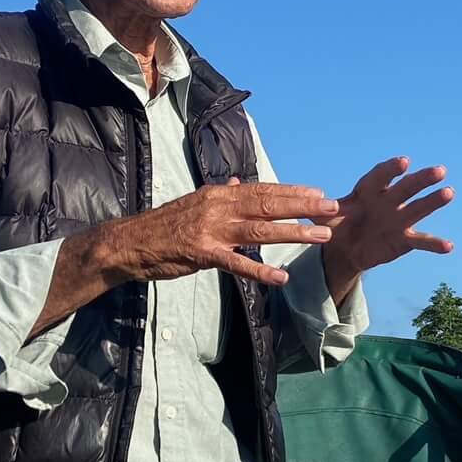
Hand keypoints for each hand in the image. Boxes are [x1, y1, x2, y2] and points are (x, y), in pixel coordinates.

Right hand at [111, 181, 337, 287]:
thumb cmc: (163, 225)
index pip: (262, 190)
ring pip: (259, 230)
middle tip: (332, 208)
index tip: (318, 193)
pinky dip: (259, 271)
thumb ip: (222, 195)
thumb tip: (241, 183)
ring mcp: (211, 231)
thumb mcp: (195, 202)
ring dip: (292, 232)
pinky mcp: (202, 255)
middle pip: (268, 204)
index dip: (292, 192)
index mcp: (218, 194)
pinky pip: (236, 264)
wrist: (129, 243)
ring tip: (320, 235)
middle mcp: (218, 207)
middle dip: (302, 206)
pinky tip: (280, 278)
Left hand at [317, 156, 454, 289]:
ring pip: (418, 208)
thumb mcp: (324, 221)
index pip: (380, 176)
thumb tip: (308, 208)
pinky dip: (434, 244)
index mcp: (368, 191)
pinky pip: (421, 240)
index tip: (403, 162)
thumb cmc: (336, 226)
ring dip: (433, 201)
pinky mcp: (404, 239)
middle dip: (421, 179)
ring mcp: (398, 219)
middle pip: (405, 188)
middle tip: (439, 171)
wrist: (345, 249)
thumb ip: (320, 214)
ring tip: (449, 193)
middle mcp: (388, 200)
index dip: (391, 170)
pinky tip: (449, 247)